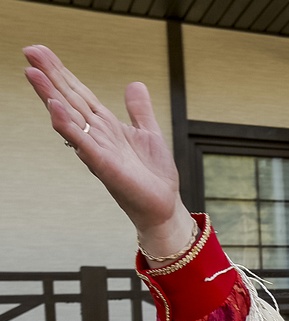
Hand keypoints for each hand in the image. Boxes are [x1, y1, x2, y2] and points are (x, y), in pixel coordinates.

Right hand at [23, 45, 193, 258]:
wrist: (163, 206)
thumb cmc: (153, 175)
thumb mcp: (149, 133)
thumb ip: (139, 110)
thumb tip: (135, 84)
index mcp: (106, 126)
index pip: (79, 93)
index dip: (62, 73)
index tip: (42, 52)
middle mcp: (97, 135)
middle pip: (69, 99)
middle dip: (50, 76)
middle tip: (29, 51)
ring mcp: (98, 149)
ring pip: (70, 117)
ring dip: (51, 95)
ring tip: (32, 72)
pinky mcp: (104, 165)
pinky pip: (83, 142)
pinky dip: (68, 125)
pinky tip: (55, 108)